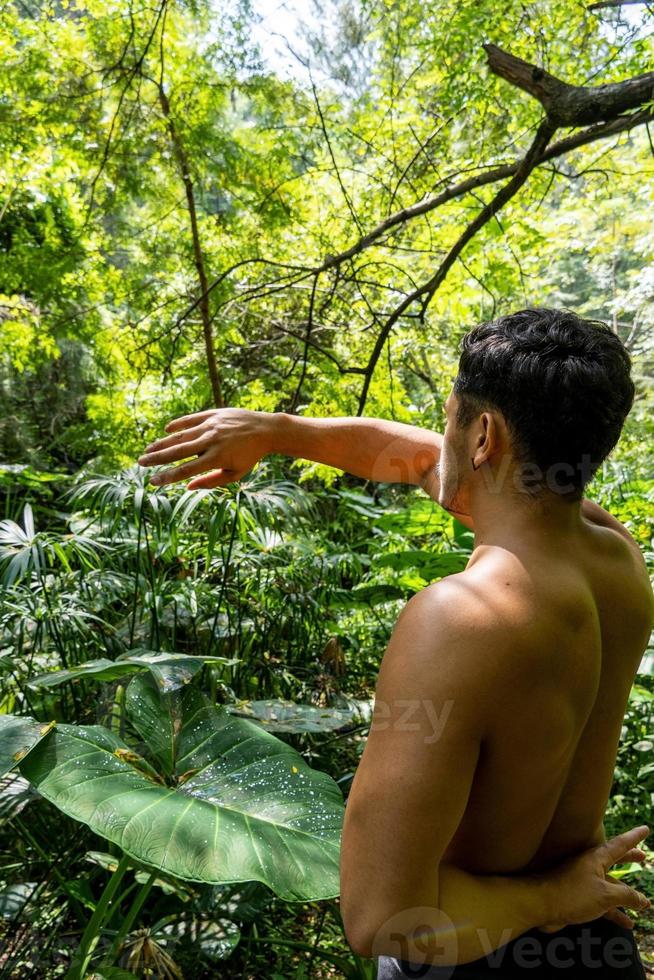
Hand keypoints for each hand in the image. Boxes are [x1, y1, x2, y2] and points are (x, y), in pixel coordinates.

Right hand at [137, 408, 277, 488]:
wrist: (265, 429)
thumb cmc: (250, 456)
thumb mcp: (235, 474)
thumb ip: (211, 481)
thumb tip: (187, 488)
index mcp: (217, 458)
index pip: (186, 470)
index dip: (168, 476)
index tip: (153, 481)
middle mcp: (211, 441)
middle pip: (178, 451)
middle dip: (157, 458)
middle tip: (140, 463)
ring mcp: (211, 425)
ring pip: (181, 435)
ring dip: (162, 443)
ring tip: (148, 449)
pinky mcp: (212, 413)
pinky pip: (190, 419)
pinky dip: (178, 425)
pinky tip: (166, 431)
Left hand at [540, 824, 649, 932]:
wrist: (541, 905)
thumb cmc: (572, 894)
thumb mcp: (605, 895)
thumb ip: (626, 896)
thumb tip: (642, 900)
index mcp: (596, 858)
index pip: (620, 844)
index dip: (634, 837)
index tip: (645, 829)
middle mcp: (590, 867)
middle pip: (614, 860)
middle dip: (629, 858)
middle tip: (642, 856)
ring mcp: (583, 882)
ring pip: (610, 885)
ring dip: (626, 894)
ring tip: (643, 903)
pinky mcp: (578, 898)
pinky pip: (602, 903)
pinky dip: (615, 912)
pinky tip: (626, 922)